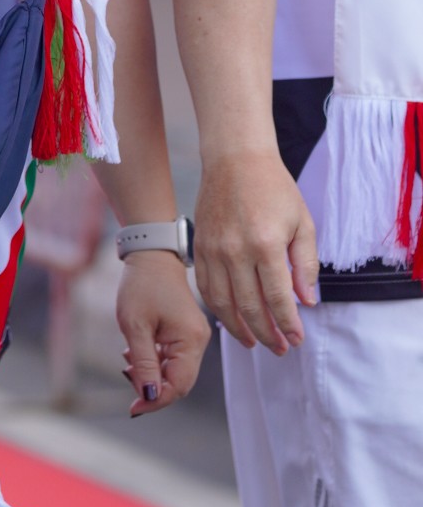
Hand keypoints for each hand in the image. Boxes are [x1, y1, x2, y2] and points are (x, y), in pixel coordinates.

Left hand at [116, 249, 211, 416]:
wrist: (151, 255)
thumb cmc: (142, 285)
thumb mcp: (135, 325)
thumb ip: (143, 363)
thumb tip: (149, 397)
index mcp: (190, 340)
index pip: (179, 386)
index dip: (156, 401)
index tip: (133, 408)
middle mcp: (198, 342)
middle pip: (178, 382)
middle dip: (151, 387)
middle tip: (126, 374)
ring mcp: (193, 338)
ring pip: (174, 372)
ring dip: (150, 374)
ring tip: (128, 359)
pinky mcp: (185, 333)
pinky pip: (172, 359)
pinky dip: (153, 361)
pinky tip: (136, 351)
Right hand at [193, 150, 317, 353]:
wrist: (235, 159)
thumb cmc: (274, 188)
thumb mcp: (303, 223)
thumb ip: (306, 264)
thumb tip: (307, 301)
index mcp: (266, 244)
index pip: (279, 299)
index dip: (289, 325)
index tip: (296, 339)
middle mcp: (236, 250)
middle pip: (250, 308)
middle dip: (267, 335)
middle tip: (280, 348)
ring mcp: (214, 250)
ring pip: (224, 304)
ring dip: (240, 330)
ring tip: (254, 343)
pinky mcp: (200, 247)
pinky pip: (206, 288)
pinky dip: (218, 309)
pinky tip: (231, 319)